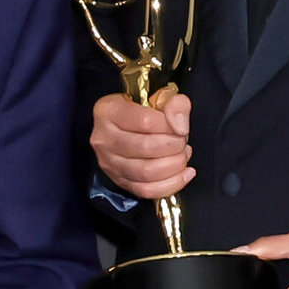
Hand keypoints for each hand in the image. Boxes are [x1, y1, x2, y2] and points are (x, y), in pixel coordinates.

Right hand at [89, 84, 192, 199]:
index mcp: (108, 111)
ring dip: (174, 165)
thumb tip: (180, 127)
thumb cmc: (143, 111)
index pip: (145, 121)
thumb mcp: (160, 97)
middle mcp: (103, 138)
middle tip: (182, 142)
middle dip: (174, 146)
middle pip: (146, 147)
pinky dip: (172, 184)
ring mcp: (108, 162)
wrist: (127, 126)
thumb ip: (175, 104)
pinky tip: (184, 173)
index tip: (181, 127)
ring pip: (146, 172)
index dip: (171, 125)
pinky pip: (146, 190)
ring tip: (182, 155)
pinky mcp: (118, 180)